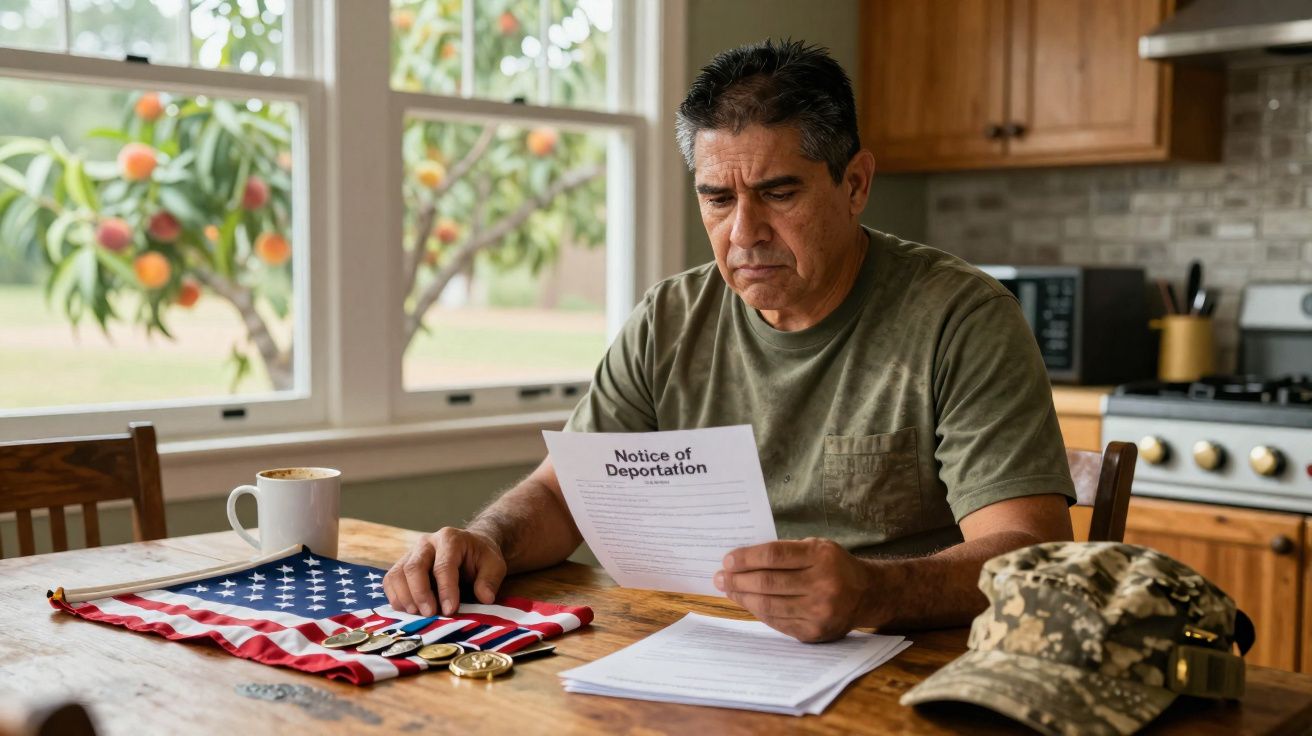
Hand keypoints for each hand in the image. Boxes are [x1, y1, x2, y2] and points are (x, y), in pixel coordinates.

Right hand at [383, 527, 506, 616]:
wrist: (469, 547)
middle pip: (414, 567)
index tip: (450, 610)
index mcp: (450, 539)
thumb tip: (485, 598)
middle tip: (430, 614)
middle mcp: (427, 542)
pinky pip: (391, 580)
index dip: (446, 590)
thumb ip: (490, 580)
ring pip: (397, 574)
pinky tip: (408, 610)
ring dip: (404, 598)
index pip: (444, 565)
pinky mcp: (402, 565)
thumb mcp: (494, 564)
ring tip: (417, 615)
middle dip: (420, 594)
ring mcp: (411, 552)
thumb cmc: (480, 557)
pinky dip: (395, 597)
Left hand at [713, 537, 876, 641]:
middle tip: (719, 577)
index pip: (774, 556)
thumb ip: (784, 552)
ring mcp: (819, 611)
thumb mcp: (816, 547)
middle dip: (738, 580)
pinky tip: (747, 603)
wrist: (867, 594)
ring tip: (728, 590)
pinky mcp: (814, 631)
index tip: (727, 560)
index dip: (746, 558)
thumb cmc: (834, 566)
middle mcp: (823, 584)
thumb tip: (742, 560)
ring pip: (769, 605)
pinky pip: (777, 622)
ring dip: (743, 597)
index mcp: (821, 557)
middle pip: (768, 582)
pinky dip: (758, 612)